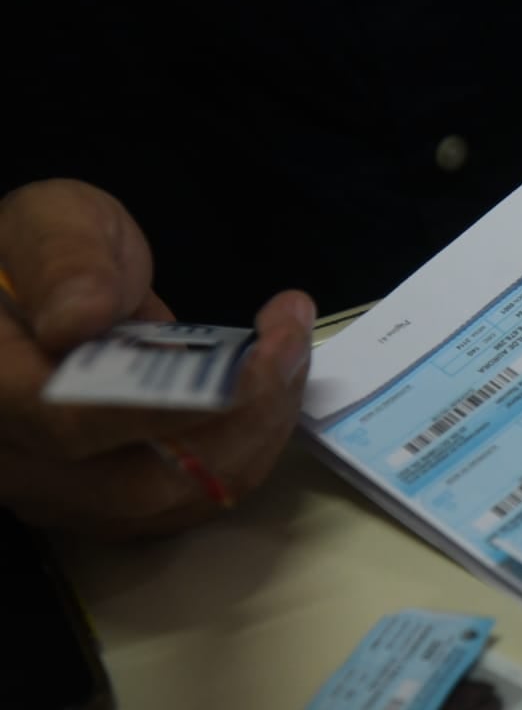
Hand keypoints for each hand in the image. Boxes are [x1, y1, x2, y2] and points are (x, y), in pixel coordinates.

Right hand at [0, 179, 314, 536]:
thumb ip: (64, 260)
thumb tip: (80, 318)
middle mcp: (14, 458)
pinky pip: (185, 504)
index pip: (71, 422)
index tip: (258, 355)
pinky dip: (244, 452)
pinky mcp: (98, 503)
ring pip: (174, 502)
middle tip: (291, 339)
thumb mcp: (53, 220)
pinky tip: (271, 390)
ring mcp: (55, 492)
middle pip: (139, 483)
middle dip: (242, 417)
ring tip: (291, 351)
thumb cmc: (43, 251)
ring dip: (255, 433)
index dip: (173, 404)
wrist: (33, 295)